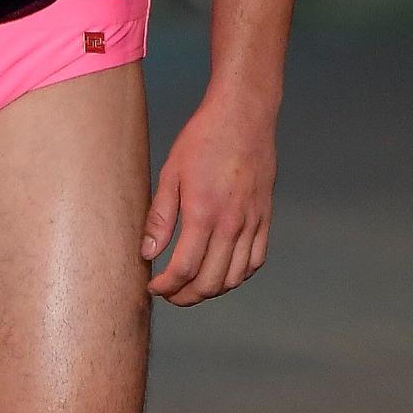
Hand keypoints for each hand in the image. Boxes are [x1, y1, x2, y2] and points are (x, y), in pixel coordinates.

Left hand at [139, 96, 276, 304]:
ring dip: (211, 290)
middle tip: (169, 293)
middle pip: (211, 282)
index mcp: (204, 213)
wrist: (243, 116)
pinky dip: (238, 276)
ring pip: (235, 277)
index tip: (153, 287)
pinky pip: (255, 260)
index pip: (184, 268)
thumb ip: (159, 218)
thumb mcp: (170, 174)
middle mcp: (231, 223)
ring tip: (192, 287)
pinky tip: (221, 272)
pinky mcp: (264, 217)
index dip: (166, 286)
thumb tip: (148, 253)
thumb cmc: (203, 139)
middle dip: (186, 296)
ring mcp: (252, 222)